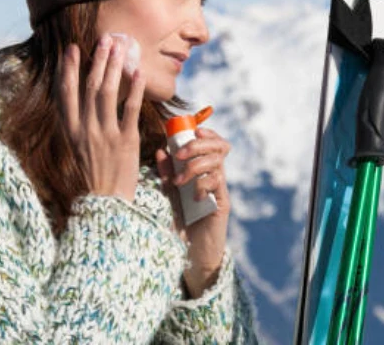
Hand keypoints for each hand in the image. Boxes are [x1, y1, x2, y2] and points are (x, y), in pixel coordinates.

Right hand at [59, 35, 146, 200]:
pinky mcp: (125, 141)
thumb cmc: (94, 174)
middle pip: (90, 87)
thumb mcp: (79, 147)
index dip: (69, 69)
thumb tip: (85, 96)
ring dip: (114, 67)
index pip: (66, 93)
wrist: (106, 203)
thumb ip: (81, 122)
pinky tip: (138, 72)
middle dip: (98, 60)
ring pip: (108, 93)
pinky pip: (129, 110)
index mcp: (71, 130)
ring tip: (121, 47)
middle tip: (106, 39)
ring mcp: (105, 135)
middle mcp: (85, 130)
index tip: (72, 48)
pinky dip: (134, 89)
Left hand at [155, 127, 231, 297]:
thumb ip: (166, 175)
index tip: (192, 131)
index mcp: (203, 170)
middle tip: (180, 154)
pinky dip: (203, 185)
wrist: (191, 254)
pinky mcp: (222, 204)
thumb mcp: (169, 195)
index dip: (206, 133)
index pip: (212, 143)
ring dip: (196, 166)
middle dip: (198, 145)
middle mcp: (215, 176)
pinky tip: (193, 196)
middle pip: (219, 146)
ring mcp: (220, 189)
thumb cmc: (180, 223)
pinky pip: (217, 184)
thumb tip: (161, 151)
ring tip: (181, 180)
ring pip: (217, 163)